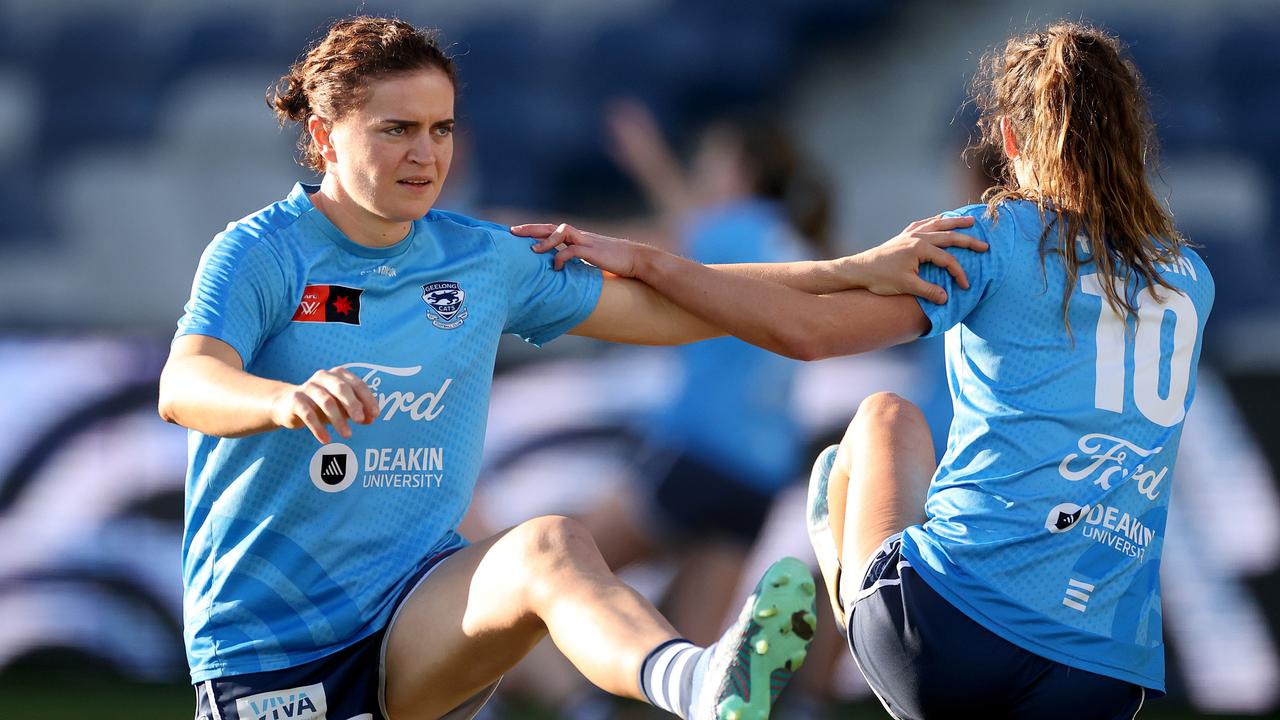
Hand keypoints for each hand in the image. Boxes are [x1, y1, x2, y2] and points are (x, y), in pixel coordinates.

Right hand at [270, 367, 378, 442]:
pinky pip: (308, 414)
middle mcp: (323, 376)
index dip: (368, 399)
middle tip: (361, 421)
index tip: (375, 415)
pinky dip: (319, 428)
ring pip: (326, 401)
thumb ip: (358, 412)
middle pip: (341, 388)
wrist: (288, 405)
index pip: (357, 384)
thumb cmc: (322, 405)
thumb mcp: (342, 408)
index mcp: (338, 374)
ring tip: (347, 435)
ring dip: (338, 419)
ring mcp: (308, 387)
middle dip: (353, 405)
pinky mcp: (295, 399)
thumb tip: (372, 419)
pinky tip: (326, 440)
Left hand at [511, 223, 644, 276]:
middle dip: (531, 229)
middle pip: (551, 227)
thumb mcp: (593, 263)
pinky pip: (572, 250)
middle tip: (512, 231)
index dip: (535, 231)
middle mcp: (580, 237)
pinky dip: (561, 256)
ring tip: (532, 249)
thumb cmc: (616, 264)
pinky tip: (556, 266)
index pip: (553, 230)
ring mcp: (586, 242)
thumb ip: (579, 266)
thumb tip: (565, 276)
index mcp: (579, 239)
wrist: (637, 260)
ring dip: (545, 239)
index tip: (519, 234)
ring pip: (561, 231)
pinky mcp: (593, 251)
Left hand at [842, 215, 986, 303]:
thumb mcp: (906, 286)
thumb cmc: (881, 279)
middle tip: (985, 246)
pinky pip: (923, 224)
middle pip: (948, 236)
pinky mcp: (902, 236)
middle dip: (968, 241)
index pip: (947, 260)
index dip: (959, 273)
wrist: (859, 270)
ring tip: (970, 221)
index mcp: (920, 248)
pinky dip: (934, 221)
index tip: (965, 286)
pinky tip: (939, 220)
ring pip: (937, 224)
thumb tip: (946, 298)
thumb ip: (928, 291)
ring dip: (954, 222)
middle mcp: (917, 237)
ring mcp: (909, 234)